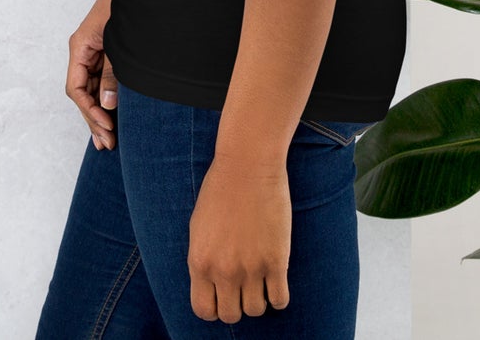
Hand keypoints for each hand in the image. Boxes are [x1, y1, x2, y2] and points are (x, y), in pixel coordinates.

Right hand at [65, 0, 117, 149]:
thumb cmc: (128, 5)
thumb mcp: (119, 43)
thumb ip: (113, 74)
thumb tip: (106, 104)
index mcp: (80, 46)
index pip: (75, 88)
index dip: (89, 110)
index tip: (106, 126)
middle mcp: (83, 50)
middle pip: (82, 92)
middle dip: (93, 118)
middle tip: (108, 143)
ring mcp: (95, 51)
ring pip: (91, 88)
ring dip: (100, 112)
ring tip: (108, 139)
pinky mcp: (107, 51)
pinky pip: (102, 79)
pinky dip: (107, 98)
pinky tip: (114, 116)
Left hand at [188, 154, 290, 321]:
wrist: (248, 165)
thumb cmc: (221, 189)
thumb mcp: (199, 227)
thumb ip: (203, 259)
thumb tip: (211, 284)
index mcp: (200, 262)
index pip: (204, 310)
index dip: (215, 307)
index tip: (223, 295)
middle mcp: (223, 270)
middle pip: (231, 315)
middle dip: (237, 304)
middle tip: (243, 286)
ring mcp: (251, 268)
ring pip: (256, 310)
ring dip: (259, 298)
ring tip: (261, 279)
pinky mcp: (276, 261)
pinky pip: (280, 300)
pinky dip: (279, 296)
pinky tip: (277, 279)